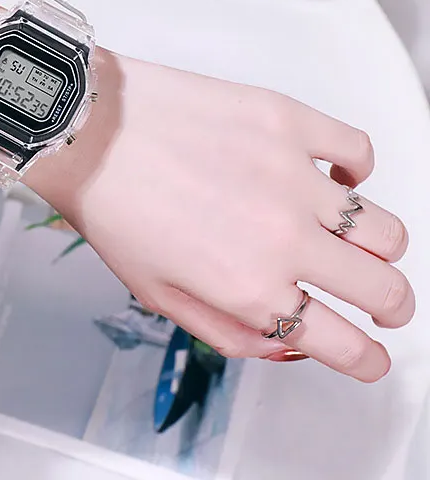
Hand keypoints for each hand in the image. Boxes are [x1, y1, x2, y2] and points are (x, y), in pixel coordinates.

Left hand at [30, 51, 413, 382]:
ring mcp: (291, 173)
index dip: (366, 360)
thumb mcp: (155, 294)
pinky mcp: (286, 119)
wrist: (89, 131)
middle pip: (384, 290)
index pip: (341, 344)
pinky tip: (334, 175)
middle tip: (384, 305)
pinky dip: (357, 168)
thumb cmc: (110, 206)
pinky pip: (359, 148)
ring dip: (380, 248)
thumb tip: (288, 344)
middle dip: (391, 309)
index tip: (370, 357)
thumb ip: (227, 332)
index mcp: (247, 287)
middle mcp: (281, 236)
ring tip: (356, 242)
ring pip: (386, 228)